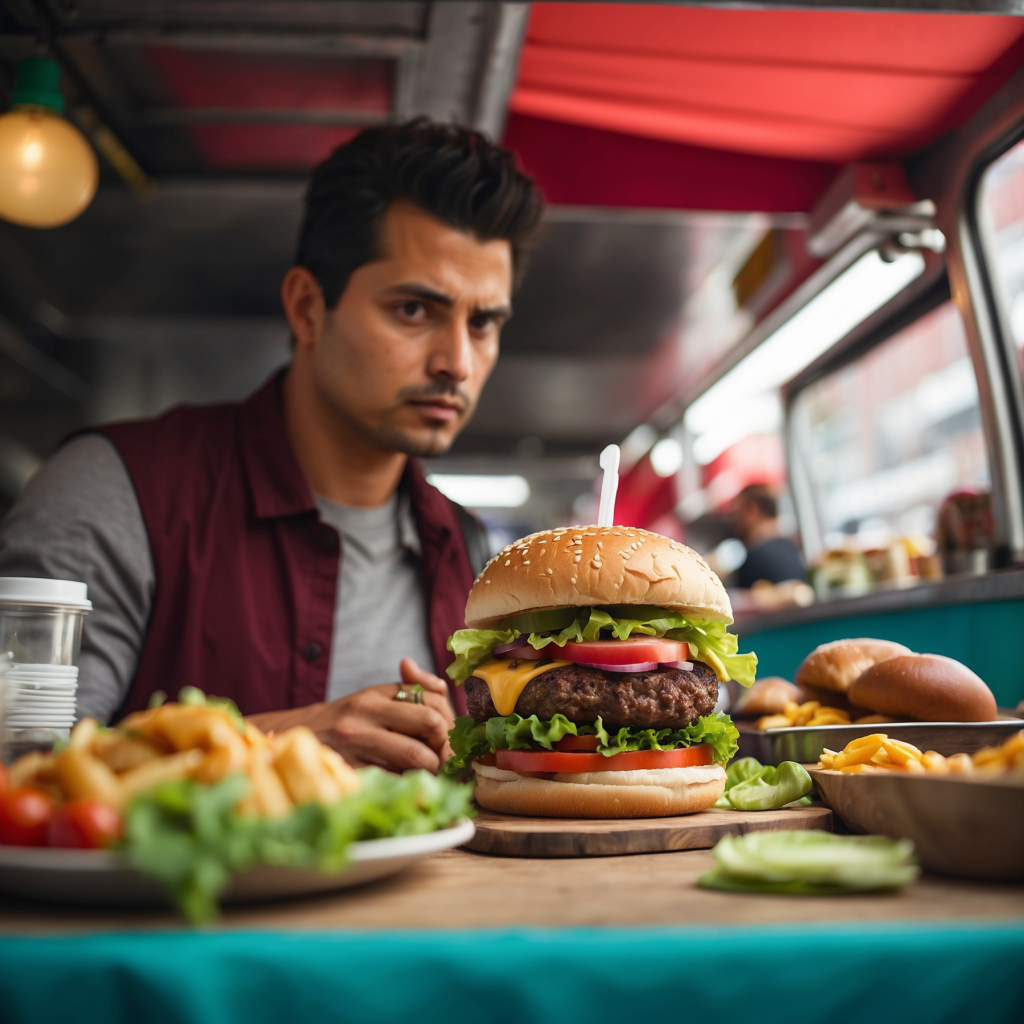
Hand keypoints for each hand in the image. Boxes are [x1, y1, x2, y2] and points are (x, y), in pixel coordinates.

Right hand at [247, 659, 455, 772]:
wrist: (290, 741)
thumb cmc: (341, 724)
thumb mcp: (371, 700)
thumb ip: (411, 692)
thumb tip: (441, 686)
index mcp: (377, 693)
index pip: (433, 699)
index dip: (450, 724)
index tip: (449, 742)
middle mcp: (366, 711)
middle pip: (431, 722)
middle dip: (446, 748)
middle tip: (446, 764)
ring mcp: (354, 740)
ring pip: (416, 755)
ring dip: (432, 772)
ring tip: (430, 779)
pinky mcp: (346, 770)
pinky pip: (392, 782)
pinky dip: (408, 790)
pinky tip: (408, 793)